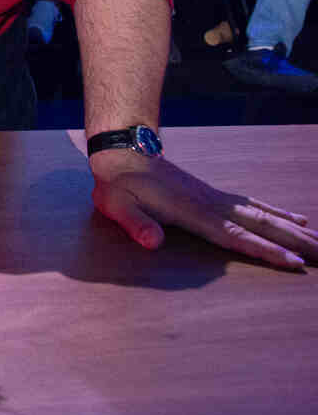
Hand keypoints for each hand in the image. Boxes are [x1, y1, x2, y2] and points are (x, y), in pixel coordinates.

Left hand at [90, 149, 315, 269]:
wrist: (123, 151)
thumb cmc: (117, 183)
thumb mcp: (117, 205)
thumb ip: (135, 224)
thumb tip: (152, 243)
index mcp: (194, 213)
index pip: (237, 237)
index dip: (265, 250)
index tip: (295, 263)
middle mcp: (213, 205)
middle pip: (262, 226)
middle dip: (296, 242)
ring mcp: (217, 198)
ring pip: (265, 215)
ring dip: (294, 229)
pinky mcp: (215, 195)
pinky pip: (255, 205)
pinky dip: (279, 212)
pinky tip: (297, 218)